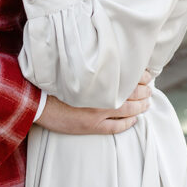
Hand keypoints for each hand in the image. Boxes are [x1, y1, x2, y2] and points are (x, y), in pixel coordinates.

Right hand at [37, 71, 152, 135]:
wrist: (36, 99)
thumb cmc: (54, 80)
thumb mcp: (74, 67)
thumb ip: (93, 64)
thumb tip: (108, 59)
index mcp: (98, 79)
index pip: (129, 77)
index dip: (141, 76)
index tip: (148, 74)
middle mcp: (101, 96)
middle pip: (132, 93)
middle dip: (145, 91)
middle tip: (150, 88)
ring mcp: (97, 113)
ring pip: (128, 111)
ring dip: (141, 107)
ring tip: (147, 103)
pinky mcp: (91, 126)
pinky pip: (116, 128)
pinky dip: (128, 123)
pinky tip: (134, 120)